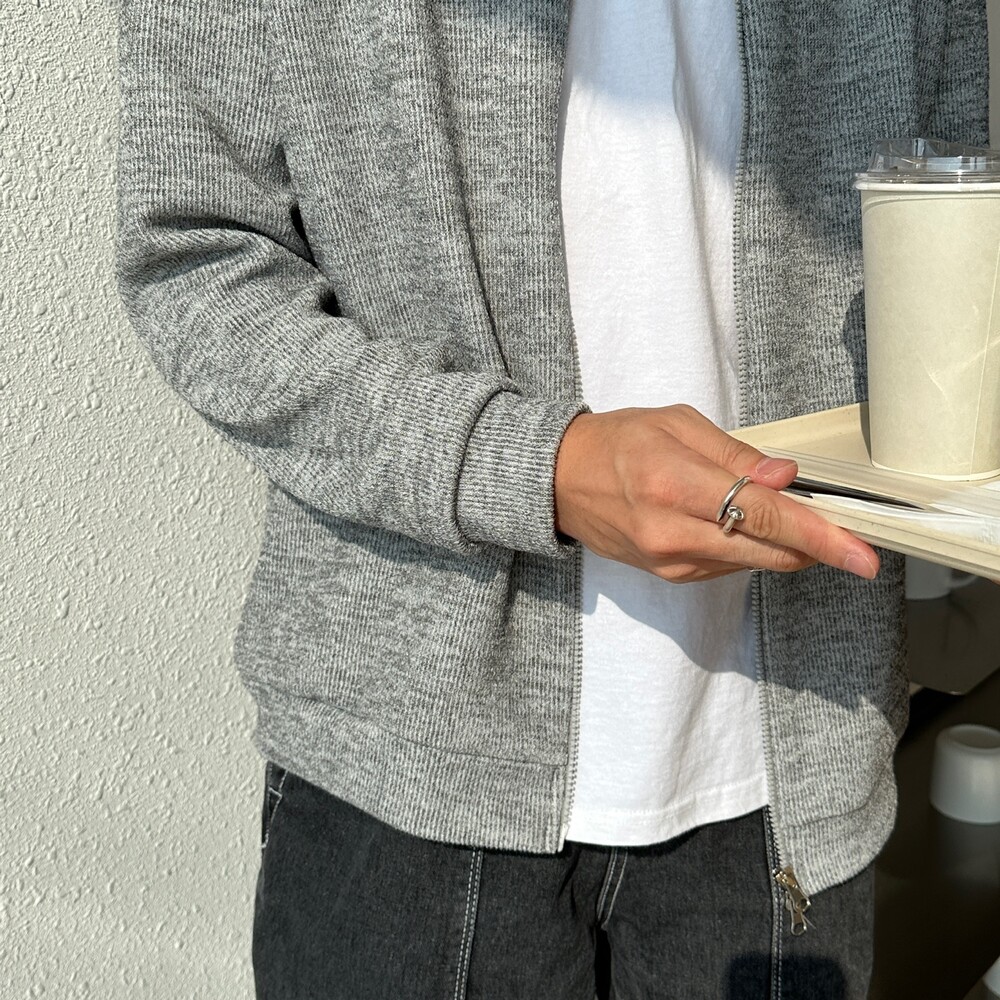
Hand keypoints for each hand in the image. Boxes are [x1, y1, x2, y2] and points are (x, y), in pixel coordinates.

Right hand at [553, 404, 879, 583]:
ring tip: (769, 506)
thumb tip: (786, 477)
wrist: (559, 482)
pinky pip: (730, 565)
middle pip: (769, 551)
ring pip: (755, 561)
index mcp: (673, 483)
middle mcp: (672, 532)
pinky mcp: (670, 574)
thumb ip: (736, 453)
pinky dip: (749, 545)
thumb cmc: (615, 442)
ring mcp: (670, 561)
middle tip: (846, 532)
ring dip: (781, 541)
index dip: (820, 536)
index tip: (861, 554)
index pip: (764, 515)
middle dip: (817, 545)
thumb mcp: (675, 424)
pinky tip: (735, 520)